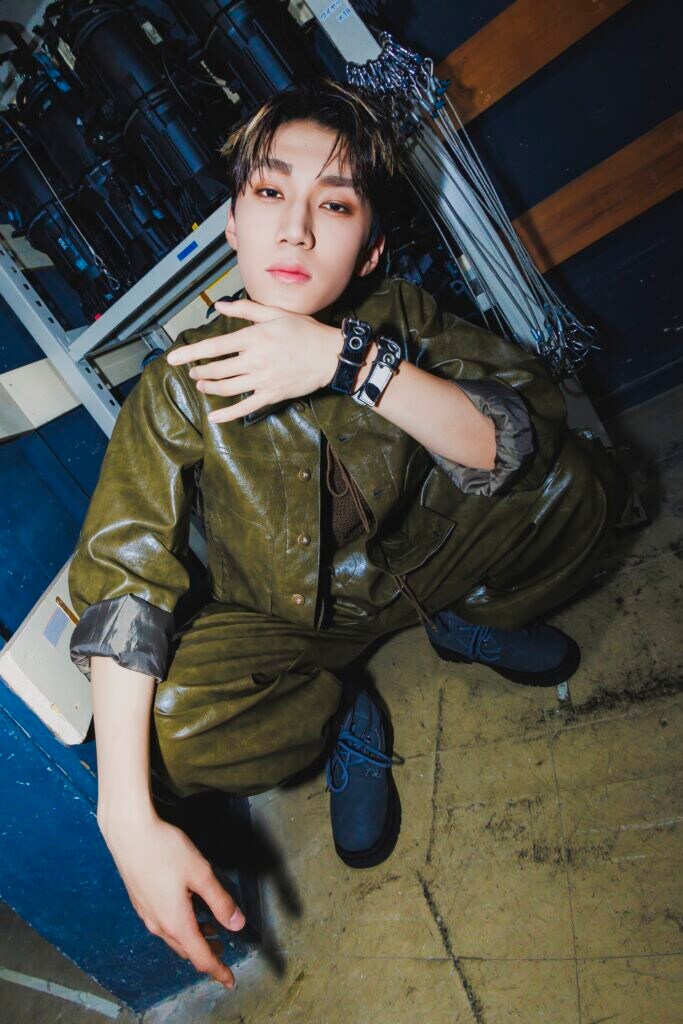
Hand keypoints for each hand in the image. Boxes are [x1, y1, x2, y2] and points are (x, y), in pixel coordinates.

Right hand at [100, 810, 244, 989]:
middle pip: (186, 950)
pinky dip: (180, 926)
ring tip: (211, 930)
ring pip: (174, 937)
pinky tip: (188, 910)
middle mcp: (158, 924)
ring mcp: (147, 914)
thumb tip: (237, 924)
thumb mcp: (200, 873)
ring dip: (193, 939)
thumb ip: (220, 901)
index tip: (229, 981)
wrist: (128, 834)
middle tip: (224, 952)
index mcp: (176, 922)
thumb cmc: (164, 849)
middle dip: (207, 954)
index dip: (218, 971)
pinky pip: (163, 924)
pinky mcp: (140, 901)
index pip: (201, 957)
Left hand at [167, 298, 342, 423]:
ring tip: (202, 384)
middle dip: (199, 371)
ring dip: (209, 387)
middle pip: (216, 370)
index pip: (213, 347)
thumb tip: (220, 305)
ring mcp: (262, 380)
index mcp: (253, 338)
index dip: (189, 353)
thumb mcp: (276, 314)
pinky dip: (227, 414)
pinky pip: (244, 408)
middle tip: (193, 371)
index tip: (173, 359)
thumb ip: (246, 309)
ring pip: (226, 389)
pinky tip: (214, 416)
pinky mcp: (271, 396)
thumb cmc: (305, 332)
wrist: (330, 356)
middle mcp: (254, 360)